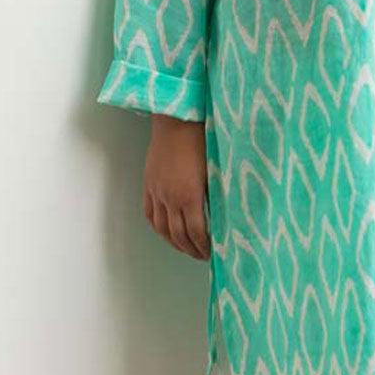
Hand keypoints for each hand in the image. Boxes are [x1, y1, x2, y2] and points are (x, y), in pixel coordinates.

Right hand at [143, 115, 210, 260]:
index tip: (215, 254)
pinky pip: (149, 213)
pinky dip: (158, 227)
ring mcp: (157, 191)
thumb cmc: (203, 137)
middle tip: (203, 256)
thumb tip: (225, 213)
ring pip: (162, 228)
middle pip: (179, 235)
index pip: (197, 233)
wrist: (177, 117)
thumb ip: (216, 193)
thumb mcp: (215, 168)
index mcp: (190, 195)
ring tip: (186, 248)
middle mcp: (170, 198)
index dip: (205, 247)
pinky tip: (166, 232)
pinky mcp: (149, 183)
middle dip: (192, 249)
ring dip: (174, 243)